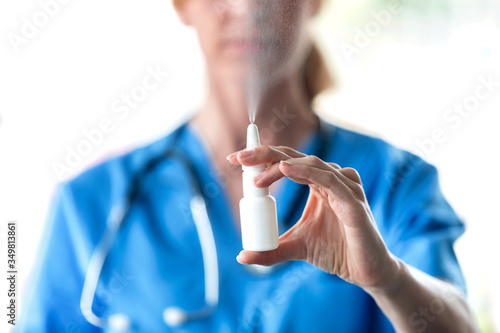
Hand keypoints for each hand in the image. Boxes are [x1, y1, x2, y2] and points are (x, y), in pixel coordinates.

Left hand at [227, 145, 400, 290]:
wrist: (366, 272)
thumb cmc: (336, 252)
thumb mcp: (296, 248)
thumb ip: (271, 250)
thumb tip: (242, 256)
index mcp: (316, 184)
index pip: (285, 162)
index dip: (261, 158)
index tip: (234, 160)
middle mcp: (330, 179)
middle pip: (294, 157)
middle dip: (264, 154)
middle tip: (238, 158)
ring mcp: (344, 187)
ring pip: (310, 164)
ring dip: (280, 166)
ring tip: (255, 177)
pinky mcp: (354, 201)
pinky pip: (329, 180)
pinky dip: (307, 172)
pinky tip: (285, 169)